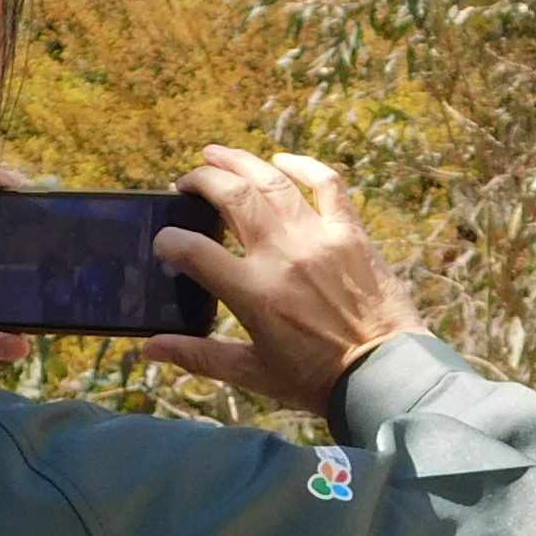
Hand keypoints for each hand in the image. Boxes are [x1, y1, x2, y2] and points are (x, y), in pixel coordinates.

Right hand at [141, 146, 425, 412]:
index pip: (193, 250)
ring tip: (216, 155)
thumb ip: (200, 356)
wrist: (384, 375)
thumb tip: (151, 348)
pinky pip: (328, 185)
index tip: (164, 241)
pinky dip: (304, 166)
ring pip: (273, 181)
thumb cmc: (317, 380)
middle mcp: (283, 256)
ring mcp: (319, 239)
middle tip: (186, 182)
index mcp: (253, 292)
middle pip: (231, 196)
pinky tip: (282, 159)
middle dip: (201, 181)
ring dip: (240, 162)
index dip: (169, 241)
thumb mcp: (253, 373)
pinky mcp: (351, 234)